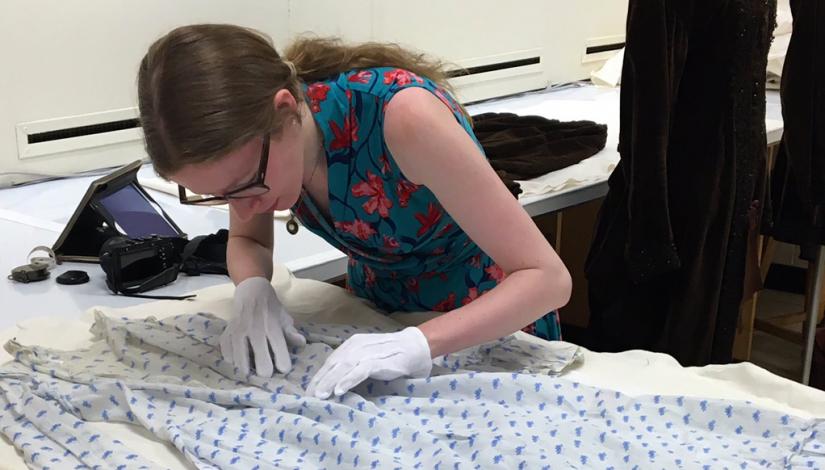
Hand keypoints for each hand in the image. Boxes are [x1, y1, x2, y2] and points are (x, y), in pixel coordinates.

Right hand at [219, 277, 305, 376]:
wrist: (251, 291)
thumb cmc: (271, 308)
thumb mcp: (284, 318)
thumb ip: (291, 332)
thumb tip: (301, 343)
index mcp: (272, 327)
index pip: (279, 352)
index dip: (283, 364)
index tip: (284, 368)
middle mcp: (255, 330)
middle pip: (261, 361)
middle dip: (265, 371)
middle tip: (267, 372)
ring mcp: (239, 331)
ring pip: (241, 360)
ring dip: (246, 369)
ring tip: (251, 371)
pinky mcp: (226, 332)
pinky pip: (227, 353)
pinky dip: (232, 360)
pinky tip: (237, 361)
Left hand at [307, 327, 431, 398]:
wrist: (416, 347)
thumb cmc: (390, 356)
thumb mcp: (367, 358)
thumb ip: (353, 366)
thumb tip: (334, 382)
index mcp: (351, 345)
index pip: (331, 361)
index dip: (319, 377)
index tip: (308, 392)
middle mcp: (356, 346)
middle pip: (334, 364)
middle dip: (320, 381)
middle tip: (309, 397)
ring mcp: (368, 352)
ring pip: (343, 367)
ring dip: (330, 381)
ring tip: (320, 396)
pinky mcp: (379, 360)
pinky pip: (360, 370)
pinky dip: (348, 380)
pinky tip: (339, 390)